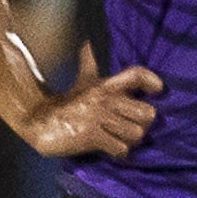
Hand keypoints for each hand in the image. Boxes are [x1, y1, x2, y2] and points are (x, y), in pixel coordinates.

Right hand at [24, 57, 162, 159]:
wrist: (38, 122)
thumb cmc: (66, 104)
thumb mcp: (81, 83)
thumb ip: (89, 65)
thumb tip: (86, 44)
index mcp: (106, 86)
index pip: (137, 75)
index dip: (152, 80)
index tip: (158, 90)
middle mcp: (106, 100)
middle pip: (148, 112)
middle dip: (144, 124)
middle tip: (135, 128)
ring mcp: (99, 118)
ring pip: (137, 133)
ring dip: (132, 141)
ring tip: (123, 141)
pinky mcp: (91, 136)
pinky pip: (120, 148)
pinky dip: (120, 153)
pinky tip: (113, 151)